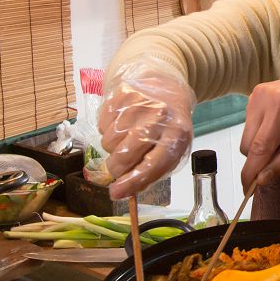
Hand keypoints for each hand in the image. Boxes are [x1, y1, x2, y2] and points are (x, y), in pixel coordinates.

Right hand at [99, 68, 194, 199]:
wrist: (166, 87)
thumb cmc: (168, 126)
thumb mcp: (171, 149)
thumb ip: (150, 172)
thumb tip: (120, 192)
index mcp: (177, 134)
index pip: (153, 164)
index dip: (132, 182)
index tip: (115, 193)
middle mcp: (160, 117)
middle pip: (125, 154)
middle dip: (116, 168)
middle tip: (118, 167)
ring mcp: (140, 103)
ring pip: (109, 141)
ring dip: (112, 148)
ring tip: (126, 139)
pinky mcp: (123, 93)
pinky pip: (101, 125)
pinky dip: (107, 131)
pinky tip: (122, 124)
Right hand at [239, 67, 279, 190]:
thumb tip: (261, 179)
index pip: (259, 148)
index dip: (251, 173)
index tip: (246, 192)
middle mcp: (261, 99)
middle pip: (248, 146)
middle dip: (260, 160)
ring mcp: (253, 97)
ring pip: (246, 139)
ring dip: (261, 147)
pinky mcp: (250, 98)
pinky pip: (249, 128)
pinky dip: (260, 135)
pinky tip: (279, 128)